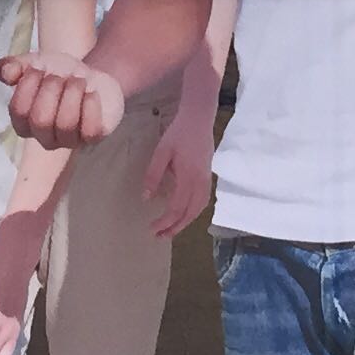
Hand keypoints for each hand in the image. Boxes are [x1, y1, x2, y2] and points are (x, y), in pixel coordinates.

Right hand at [0, 50, 122, 149]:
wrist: (91, 76)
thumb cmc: (59, 75)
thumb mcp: (35, 64)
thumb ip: (14, 67)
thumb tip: (5, 71)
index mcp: (25, 123)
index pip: (18, 111)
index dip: (28, 85)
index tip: (38, 68)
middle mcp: (45, 137)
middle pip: (41, 120)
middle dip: (51, 89)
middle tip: (60, 75)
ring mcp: (69, 140)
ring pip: (66, 124)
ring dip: (72, 93)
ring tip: (78, 80)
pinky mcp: (92, 138)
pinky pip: (90, 130)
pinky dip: (90, 106)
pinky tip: (91, 92)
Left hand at [144, 90, 217, 237]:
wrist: (199, 118)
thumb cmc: (178, 133)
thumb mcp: (161, 152)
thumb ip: (153, 175)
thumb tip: (146, 198)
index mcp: (188, 177)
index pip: (177, 208)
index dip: (165, 221)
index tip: (152, 228)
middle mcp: (200, 182)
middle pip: (189, 213)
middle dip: (175, 227)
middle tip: (159, 236)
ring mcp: (206, 180)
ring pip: (198, 209)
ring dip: (185, 222)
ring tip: (170, 230)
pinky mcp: (208, 176)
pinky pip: (202, 202)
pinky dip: (193, 213)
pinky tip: (184, 214)